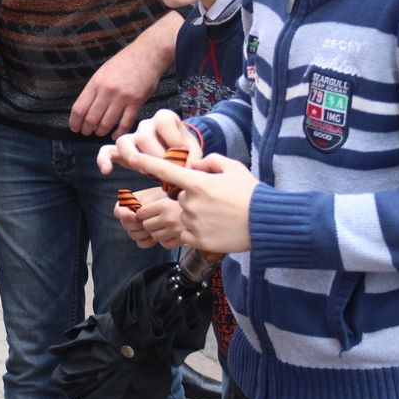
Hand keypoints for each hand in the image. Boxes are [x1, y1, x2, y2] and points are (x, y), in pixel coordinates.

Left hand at [70, 27, 172, 137]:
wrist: (147, 54)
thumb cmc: (124, 63)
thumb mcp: (103, 72)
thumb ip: (94, 89)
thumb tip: (84, 109)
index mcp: (96, 82)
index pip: (79, 108)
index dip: (75, 122)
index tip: (75, 128)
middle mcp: (107, 90)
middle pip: (91, 119)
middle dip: (86, 130)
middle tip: (87, 133)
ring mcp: (122, 97)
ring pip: (106, 123)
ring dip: (101, 132)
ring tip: (100, 132)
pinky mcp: (136, 102)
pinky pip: (125, 123)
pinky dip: (118, 133)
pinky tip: (115, 135)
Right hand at [97, 109, 194, 174]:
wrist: (176, 154)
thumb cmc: (184, 150)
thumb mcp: (193, 150)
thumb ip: (193, 157)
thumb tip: (189, 168)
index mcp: (164, 117)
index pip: (163, 121)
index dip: (173, 139)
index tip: (183, 154)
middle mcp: (146, 124)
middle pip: (144, 136)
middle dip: (156, 156)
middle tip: (167, 170)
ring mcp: (132, 136)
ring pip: (123, 141)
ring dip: (133, 157)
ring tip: (145, 171)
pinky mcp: (121, 150)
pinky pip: (107, 150)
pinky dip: (104, 159)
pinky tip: (106, 170)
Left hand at [113, 150, 256, 254]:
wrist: (266, 222)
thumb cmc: (250, 192)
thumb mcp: (233, 167)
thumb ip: (209, 162)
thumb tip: (194, 166)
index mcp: (198, 183)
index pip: (166, 171)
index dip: (147, 163)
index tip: (132, 157)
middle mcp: (190, 203)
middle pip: (180, 198)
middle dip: (193, 198)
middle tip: (217, 201)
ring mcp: (193, 223)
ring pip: (184, 216)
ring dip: (196, 215)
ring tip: (220, 216)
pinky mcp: (197, 241)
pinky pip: (188, 234)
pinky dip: (198, 231)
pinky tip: (217, 228)